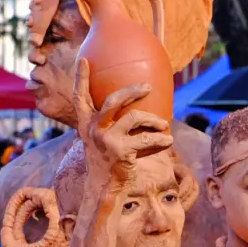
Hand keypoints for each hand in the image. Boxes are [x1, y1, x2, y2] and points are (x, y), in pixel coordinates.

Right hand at [74, 58, 172, 184]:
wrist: (105, 188)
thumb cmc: (108, 161)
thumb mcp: (102, 140)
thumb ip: (110, 124)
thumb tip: (134, 106)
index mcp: (85, 125)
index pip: (79, 97)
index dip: (80, 77)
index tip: (83, 58)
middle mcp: (94, 130)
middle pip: (113, 100)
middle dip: (132, 91)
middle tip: (148, 87)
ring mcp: (107, 140)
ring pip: (135, 117)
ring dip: (153, 120)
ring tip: (164, 124)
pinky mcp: (122, 151)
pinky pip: (147, 140)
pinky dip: (160, 140)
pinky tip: (168, 141)